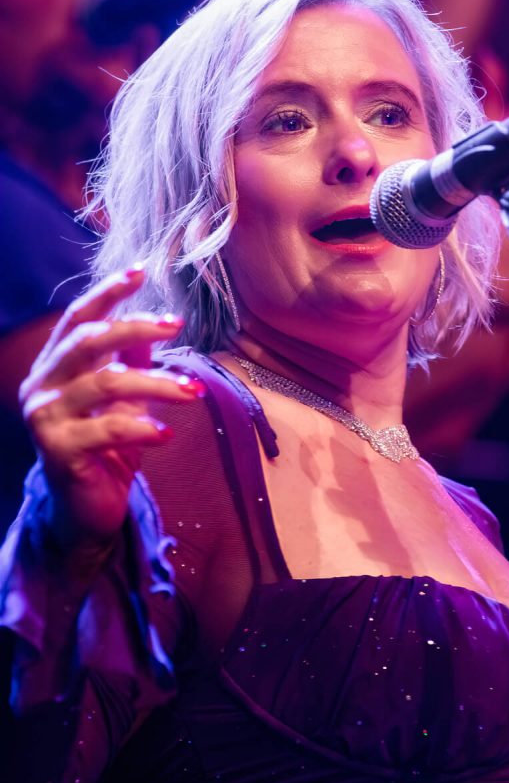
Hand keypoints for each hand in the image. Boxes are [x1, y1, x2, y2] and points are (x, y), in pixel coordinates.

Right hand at [19, 269, 203, 542]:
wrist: (85, 510)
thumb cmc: (107, 449)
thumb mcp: (124, 398)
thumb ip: (131, 361)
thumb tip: (155, 323)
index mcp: (55, 366)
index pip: (77, 318)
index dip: (107, 292)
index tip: (141, 271)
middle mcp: (42, 386)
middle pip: (87, 341)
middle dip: (133, 327)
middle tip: (177, 325)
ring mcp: (45, 419)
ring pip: (104, 384)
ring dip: (155, 383)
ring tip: (193, 391)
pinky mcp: (58, 452)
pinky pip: (106, 430)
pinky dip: (141, 427)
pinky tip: (166, 433)